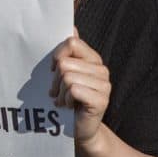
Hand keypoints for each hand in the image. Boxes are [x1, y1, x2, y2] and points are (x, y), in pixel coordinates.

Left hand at [51, 29, 110, 146]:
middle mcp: (102, 70)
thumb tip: (72, 27)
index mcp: (93, 60)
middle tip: (57, 92)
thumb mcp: (65, 74)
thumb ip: (69, 52)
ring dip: (60, 92)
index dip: (57, 55)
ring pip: (67, 76)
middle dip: (55, 80)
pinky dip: (65, 99)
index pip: (71, 43)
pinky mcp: (101, 100)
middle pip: (65, 62)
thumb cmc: (69, 100)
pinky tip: (68, 107)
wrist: (78, 130)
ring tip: (64, 100)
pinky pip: (73, 89)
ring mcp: (104, 86)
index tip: (53, 69)